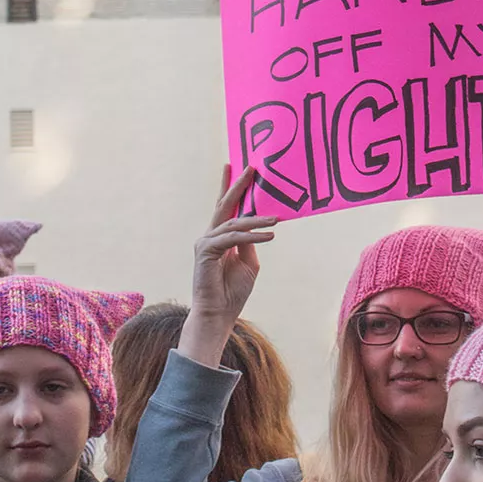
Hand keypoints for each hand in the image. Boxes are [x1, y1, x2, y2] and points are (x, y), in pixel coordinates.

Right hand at [177, 165, 277, 367]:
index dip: (232, 188)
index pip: (226, 209)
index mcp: (220, 238)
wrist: (218, 315)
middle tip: (249, 167)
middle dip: (237, 185)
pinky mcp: (205, 251)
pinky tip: (270, 234)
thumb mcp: (249, 263)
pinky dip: (253, 236)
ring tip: (277, 218)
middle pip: (224, 205)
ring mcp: (205, 242)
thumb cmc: (233, 292)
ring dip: (257, 220)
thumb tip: (258, 226)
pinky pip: (233, 238)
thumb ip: (250, 243)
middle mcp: (210, 236)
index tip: (239, 168)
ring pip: (234, 223)